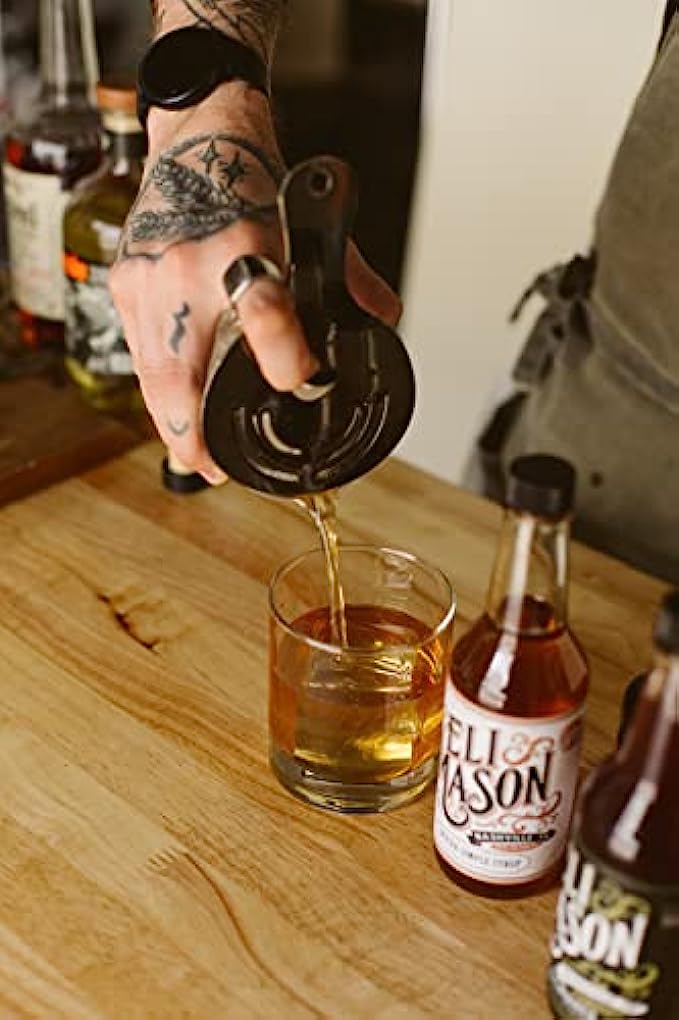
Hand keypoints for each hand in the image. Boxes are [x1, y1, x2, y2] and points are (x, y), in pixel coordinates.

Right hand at [110, 90, 400, 483]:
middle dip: (194, 434)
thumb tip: (381, 323)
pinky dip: (156, 390)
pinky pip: (138, 354)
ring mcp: (147, 279)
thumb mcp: (309, 224)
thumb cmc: (249, 177)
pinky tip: (173, 412)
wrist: (196, 136)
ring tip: (196, 456)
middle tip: (214, 468)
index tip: (301, 384)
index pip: (264, 313)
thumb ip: (349, 279)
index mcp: (244, 245)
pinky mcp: (123, 284)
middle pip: (179, 374)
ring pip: (151, 376)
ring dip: (171, 424)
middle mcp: (187, 267)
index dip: (285, 359)